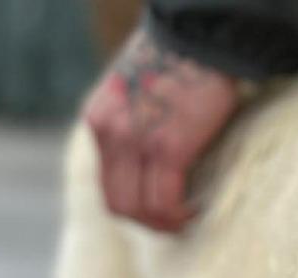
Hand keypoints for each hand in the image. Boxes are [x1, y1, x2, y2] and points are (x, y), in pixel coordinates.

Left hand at [84, 29, 239, 231]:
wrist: (198, 34)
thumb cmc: (178, 60)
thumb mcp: (136, 94)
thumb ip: (132, 125)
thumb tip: (149, 160)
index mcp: (99, 122)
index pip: (107, 186)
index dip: (135, 208)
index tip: (160, 208)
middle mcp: (110, 135)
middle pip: (119, 206)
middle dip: (149, 223)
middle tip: (176, 220)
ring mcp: (136, 144)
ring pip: (141, 211)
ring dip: (166, 223)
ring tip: (188, 216)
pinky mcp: (167, 149)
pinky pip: (165, 203)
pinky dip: (180, 215)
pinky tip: (197, 209)